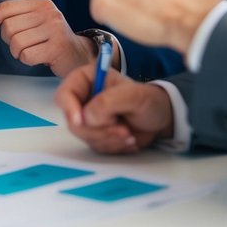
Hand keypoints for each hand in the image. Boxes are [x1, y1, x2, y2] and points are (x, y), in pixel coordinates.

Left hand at [0, 0, 93, 76]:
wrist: (79, 56)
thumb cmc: (51, 40)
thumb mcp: (36, 23)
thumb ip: (16, 19)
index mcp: (41, 4)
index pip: (7, 7)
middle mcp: (49, 13)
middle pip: (8, 27)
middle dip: (9, 41)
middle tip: (24, 45)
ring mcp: (55, 29)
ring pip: (16, 42)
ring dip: (18, 52)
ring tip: (32, 51)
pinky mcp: (57, 47)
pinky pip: (27, 55)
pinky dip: (28, 60)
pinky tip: (40, 58)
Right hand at [54, 65, 173, 153]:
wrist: (161, 119)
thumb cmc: (148, 100)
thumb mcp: (133, 96)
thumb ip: (107, 101)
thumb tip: (86, 117)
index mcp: (87, 80)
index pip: (65, 94)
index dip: (69, 107)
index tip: (80, 121)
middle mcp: (83, 99)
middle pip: (73, 120)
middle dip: (99, 129)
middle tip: (123, 130)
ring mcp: (88, 118)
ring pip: (85, 136)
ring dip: (109, 138)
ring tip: (129, 134)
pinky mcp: (95, 134)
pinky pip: (96, 145)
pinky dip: (113, 146)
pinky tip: (128, 140)